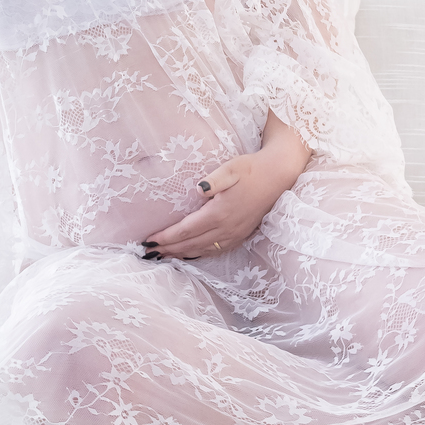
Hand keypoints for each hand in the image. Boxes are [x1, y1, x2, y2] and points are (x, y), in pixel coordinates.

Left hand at [142, 150, 296, 260]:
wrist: (277, 177)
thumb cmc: (251, 169)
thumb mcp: (232, 168)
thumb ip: (215, 180)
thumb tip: (199, 189)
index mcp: (220, 213)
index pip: (186, 230)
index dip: (166, 237)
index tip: (148, 240)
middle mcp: (226, 228)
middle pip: (190, 244)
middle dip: (168, 249)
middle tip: (147, 252)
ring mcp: (234, 235)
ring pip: (202, 250)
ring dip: (180, 254)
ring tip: (162, 256)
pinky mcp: (240, 236)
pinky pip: (215, 251)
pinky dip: (197, 254)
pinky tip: (188, 254)